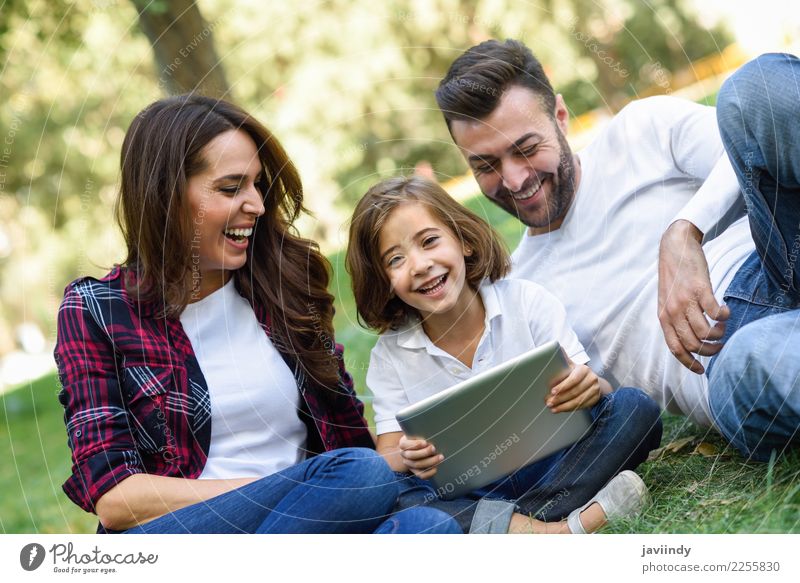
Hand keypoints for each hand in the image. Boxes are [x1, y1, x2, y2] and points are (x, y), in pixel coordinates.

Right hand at [399, 434, 442, 478]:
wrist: (416, 449)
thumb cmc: (419, 439)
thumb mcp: (417, 434)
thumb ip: (422, 433)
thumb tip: (434, 431)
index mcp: (403, 444)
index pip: (405, 445)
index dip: (415, 444)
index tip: (425, 442)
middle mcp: (404, 454)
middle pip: (412, 455)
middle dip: (424, 452)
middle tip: (434, 448)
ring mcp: (409, 464)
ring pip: (417, 465)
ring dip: (430, 461)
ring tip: (440, 457)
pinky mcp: (415, 471)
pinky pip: (421, 475)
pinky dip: (429, 473)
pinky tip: (436, 468)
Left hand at [547, 363, 601, 411]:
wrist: (591, 380)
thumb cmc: (576, 373)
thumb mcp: (570, 367)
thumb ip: (561, 366)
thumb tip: (550, 367)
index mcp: (583, 369)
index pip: (573, 379)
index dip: (562, 386)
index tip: (552, 391)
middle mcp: (591, 378)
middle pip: (574, 391)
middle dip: (560, 398)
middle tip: (549, 402)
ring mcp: (595, 389)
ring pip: (578, 400)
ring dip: (563, 406)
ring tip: (553, 408)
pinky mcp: (595, 398)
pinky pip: (581, 406)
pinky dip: (569, 408)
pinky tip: (561, 409)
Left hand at [658, 220, 728, 373]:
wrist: (674, 247)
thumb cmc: (674, 277)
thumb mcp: (666, 300)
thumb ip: (674, 319)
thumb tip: (688, 341)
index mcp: (663, 316)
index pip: (675, 348)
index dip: (689, 362)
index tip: (701, 370)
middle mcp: (672, 311)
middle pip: (693, 343)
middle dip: (710, 350)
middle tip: (720, 345)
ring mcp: (686, 300)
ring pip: (705, 332)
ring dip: (719, 334)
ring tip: (723, 327)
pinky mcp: (700, 289)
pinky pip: (716, 313)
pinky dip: (724, 317)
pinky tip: (725, 312)